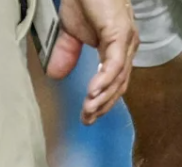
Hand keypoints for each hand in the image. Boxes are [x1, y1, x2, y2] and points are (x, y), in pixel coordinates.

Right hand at [46, 0, 136, 124]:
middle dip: (103, 106)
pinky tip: (93, 93)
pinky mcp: (120, 34)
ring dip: (102, 98)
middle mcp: (126, 47)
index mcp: (118, 49)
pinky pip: (114, 64)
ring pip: (118, 78)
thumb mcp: (70, 31)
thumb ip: (66, 53)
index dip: (103, 102)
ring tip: (88, 110)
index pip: (114, 83)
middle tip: (87, 120)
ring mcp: (126, 41)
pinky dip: (104, 81)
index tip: (89, 116)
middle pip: (119, 85)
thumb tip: (55, 74)